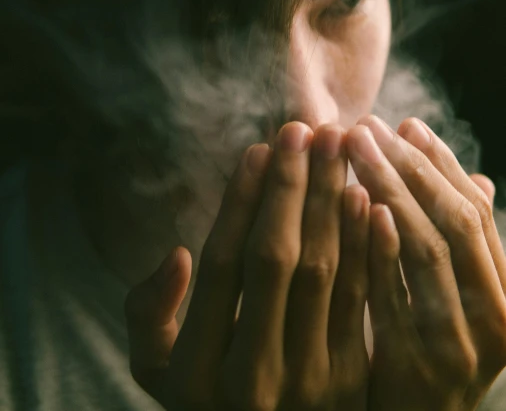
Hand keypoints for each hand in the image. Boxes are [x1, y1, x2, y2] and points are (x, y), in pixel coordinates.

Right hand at [125, 122, 369, 410]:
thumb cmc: (204, 399)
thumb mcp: (155, 370)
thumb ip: (147, 315)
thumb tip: (178, 255)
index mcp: (197, 372)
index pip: (222, 264)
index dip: (241, 200)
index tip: (258, 148)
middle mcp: (253, 380)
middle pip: (275, 259)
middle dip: (290, 185)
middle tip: (302, 127)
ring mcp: (309, 383)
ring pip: (322, 271)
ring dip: (330, 200)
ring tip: (337, 144)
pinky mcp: (352, 380)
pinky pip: (361, 299)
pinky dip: (365, 244)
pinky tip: (364, 196)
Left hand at [345, 115, 505, 410]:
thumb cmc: (430, 346)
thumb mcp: (458, 294)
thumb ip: (465, 241)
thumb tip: (479, 178)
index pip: (475, 210)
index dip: (439, 161)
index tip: (404, 122)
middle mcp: (500, 317)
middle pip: (455, 221)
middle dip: (409, 166)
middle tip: (367, 126)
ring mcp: (464, 346)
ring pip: (428, 248)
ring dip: (389, 189)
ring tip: (355, 149)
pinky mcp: (419, 368)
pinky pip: (395, 294)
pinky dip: (380, 247)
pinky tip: (359, 205)